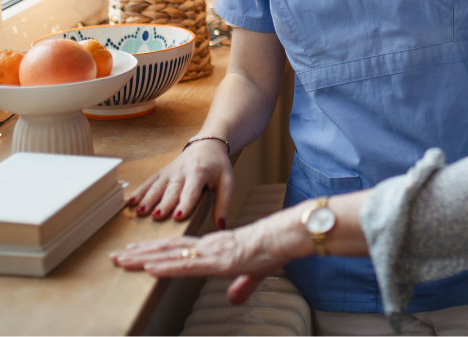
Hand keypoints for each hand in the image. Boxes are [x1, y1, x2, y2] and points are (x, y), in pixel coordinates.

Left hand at [111, 205, 313, 303]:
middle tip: (115, 256)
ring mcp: (210, 252)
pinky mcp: (217, 260)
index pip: (178, 249)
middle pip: (167, 249)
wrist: (284, 238)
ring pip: (171, 254)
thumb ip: (242, 285)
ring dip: (144, 257)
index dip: (154, 250)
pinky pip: (187, 265)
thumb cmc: (272, 250)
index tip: (133, 252)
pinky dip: (166, 266)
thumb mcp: (253, 273)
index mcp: (214, 248)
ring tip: (122, 260)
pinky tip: (150, 268)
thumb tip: (234, 298)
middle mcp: (207, 246)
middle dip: (139, 253)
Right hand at [128, 138, 232, 228]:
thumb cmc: (218, 166)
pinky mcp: (162, 172)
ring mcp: (170, 171)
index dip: (185, 203)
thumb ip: (224, 203)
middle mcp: (183, 172)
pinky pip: (150, 181)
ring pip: (158, 186)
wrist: (207, 144)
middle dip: (164, 204)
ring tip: (141, 211)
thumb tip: (221, 226)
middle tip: (156, 217)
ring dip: (148, 199)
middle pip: (172, 190)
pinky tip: (131, 201)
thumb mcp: (227, 182)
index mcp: (200, 173)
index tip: (178, 216)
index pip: (192, 191)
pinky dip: (140, 191)